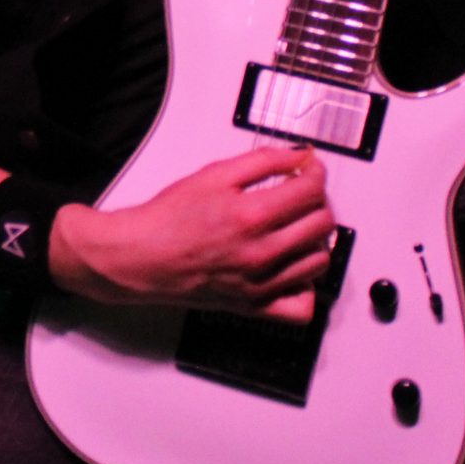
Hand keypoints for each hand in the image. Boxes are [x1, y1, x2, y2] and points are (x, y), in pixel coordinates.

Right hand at [51, 145, 336, 321]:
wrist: (141, 257)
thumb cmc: (169, 219)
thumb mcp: (214, 175)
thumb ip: (263, 161)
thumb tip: (299, 156)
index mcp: (250, 215)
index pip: (311, 190)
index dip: (316, 172)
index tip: (309, 169)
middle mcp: (260, 253)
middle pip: (323, 224)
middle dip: (318, 201)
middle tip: (301, 194)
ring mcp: (260, 284)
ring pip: (320, 261)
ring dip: (316, 240)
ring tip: (297, 228)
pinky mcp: (255, 306)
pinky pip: (302, 306)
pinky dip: (306, 287)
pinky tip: (293, 268)